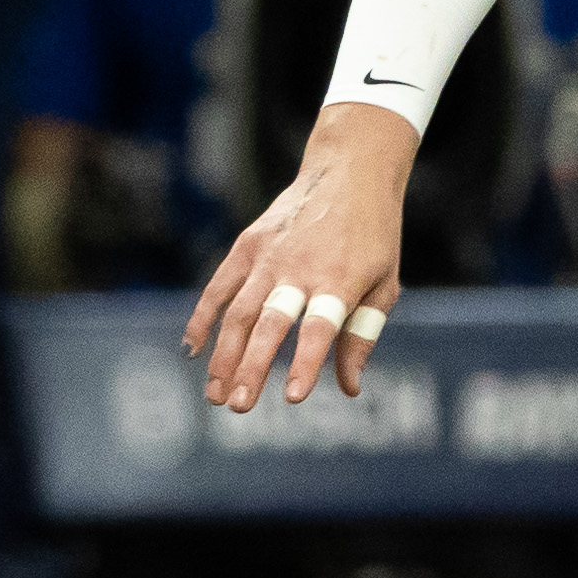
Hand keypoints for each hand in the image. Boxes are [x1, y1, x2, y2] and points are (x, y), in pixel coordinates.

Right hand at [181, 103, 418, 411]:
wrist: (350, 171)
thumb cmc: (374, 236)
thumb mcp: (384, 284)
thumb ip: (362, 336)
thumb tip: (348, 389)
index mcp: (341, 280)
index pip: (320, 329)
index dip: (305, 363)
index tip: (293, 397)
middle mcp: (300, 268)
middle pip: (270, 323)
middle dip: (252, 367)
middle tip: (239, 406)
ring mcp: (269, 255)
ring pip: (239, 311)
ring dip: (224, 355)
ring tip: (216, 394)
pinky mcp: (249, 244)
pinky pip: (219, 286)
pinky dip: (203, 317)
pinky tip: (192, 350)